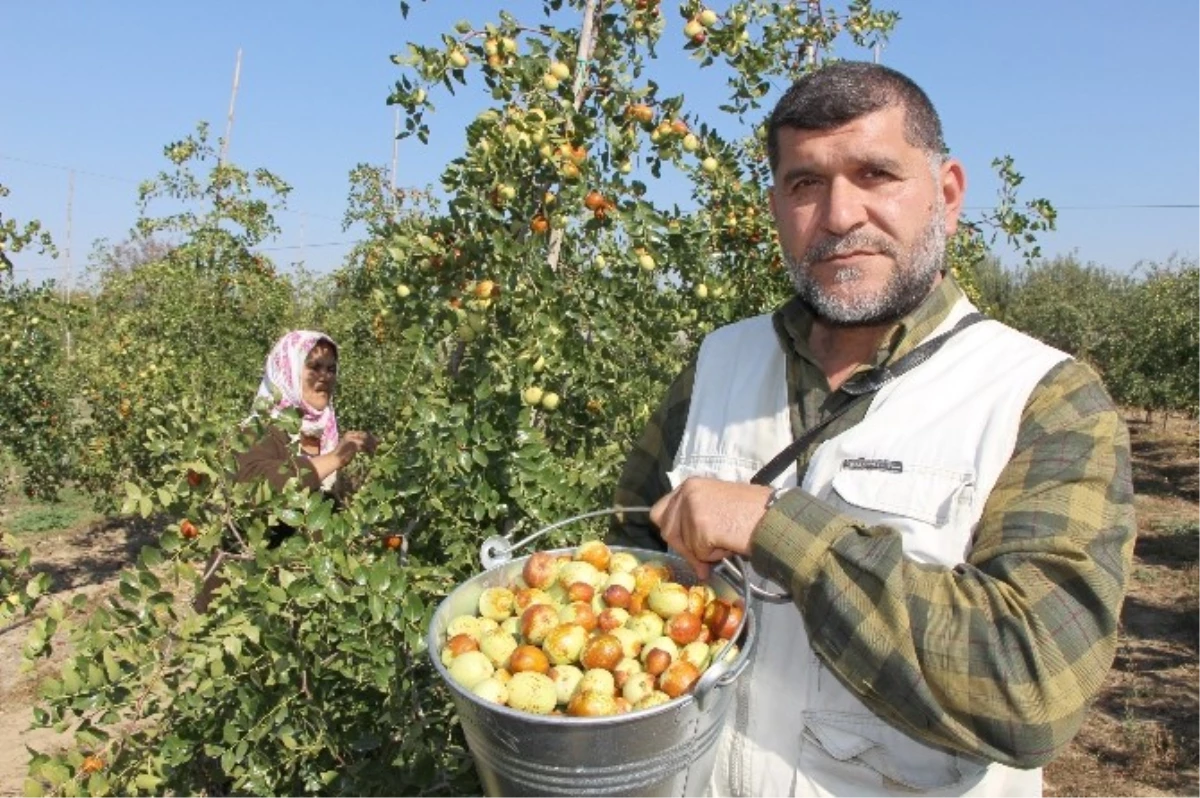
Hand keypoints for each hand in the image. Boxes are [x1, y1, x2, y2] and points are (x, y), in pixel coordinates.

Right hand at [335, 431, 377, 464]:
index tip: (377, 439)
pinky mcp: (353, 446)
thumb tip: (369, 442)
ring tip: (375, 449)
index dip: (370, 436)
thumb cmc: (343, 454)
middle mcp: (350, 435)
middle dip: (372, 439)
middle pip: (365, 435)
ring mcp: (351, 440)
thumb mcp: (350, 445)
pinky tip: (371, 453)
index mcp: (349, 433)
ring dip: (371, 445)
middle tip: (379, 444)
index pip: (363, 433)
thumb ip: (358, 442)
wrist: (334, 459)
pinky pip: (364, 447)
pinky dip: (368, 450)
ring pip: (365, 441)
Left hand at [651, 477, 773, 579]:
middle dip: (685, 548)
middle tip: (705, 558)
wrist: (774, 516)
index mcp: (689, 485)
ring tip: (726, 540)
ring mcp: (692, 508)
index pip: (660, 512)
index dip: (672, 531)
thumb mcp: (716, 505)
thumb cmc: (752, 513)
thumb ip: (695, 520)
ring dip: (704, 551)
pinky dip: (716, 555)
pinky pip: (700, 553)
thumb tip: (687, 551)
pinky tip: (731, 542)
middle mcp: (687, 492)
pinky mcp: (701, 526)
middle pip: (667, 531)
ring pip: (684, 544)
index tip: (684, 543)